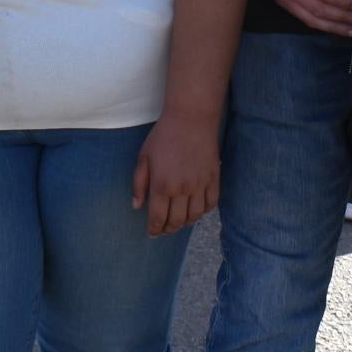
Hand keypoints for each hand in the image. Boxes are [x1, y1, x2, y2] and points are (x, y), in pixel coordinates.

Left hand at [132, 111, 221, 236]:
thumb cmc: (163, 136)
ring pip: (195, 216)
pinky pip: (211, 204)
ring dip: (186, 223)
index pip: (158, 217)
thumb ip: (139, 183)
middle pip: (177, 221)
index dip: (154, 229)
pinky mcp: (214, 179)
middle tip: (164, 230)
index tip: (152, 233)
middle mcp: (182, 189)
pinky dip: (203, 212)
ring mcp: (200, 185)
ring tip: (179, 222)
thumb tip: (137, 206)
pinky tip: (196, 211)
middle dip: (168, 229)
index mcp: (162, 185)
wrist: (191, 118)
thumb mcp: (143, 157)